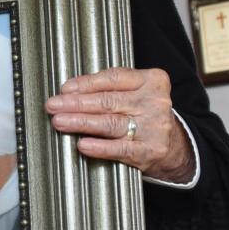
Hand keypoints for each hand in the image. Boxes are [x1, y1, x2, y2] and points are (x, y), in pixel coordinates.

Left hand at [44, 66, 194, 181]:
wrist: (174, 147)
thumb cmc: (146, 115)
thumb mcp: (136, 94)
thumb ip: (109, 88)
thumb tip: (69, 91)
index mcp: (152, 81)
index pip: (113, 78)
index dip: (86, 84)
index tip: (65, 89)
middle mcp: (155, 102)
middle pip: (108, 101)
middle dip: (76, 103)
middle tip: (54, 105)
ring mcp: (154, 127)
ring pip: (110, 123)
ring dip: (81, 123)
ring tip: (60, 122)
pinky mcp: (150, 151)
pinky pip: (120, 148)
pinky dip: (99, 147)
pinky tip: (83, 144)